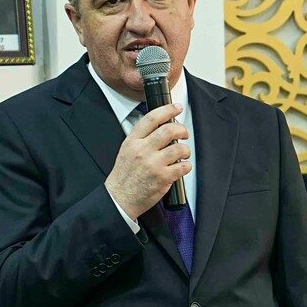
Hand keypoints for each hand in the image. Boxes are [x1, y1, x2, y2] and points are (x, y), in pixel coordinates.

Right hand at [105, 101, 190, 217]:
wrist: (120, 198)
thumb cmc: (124, 176)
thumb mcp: (126, 151)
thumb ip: (141, 139)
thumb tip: (161, 127)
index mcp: (132, 141)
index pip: (151, 118)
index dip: (167, 110)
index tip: (177, 107)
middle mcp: (143, 150)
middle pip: (169, 130)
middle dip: (182, 129)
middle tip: (184, 133)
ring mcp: (154, 164)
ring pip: (179, 148)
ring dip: (186, 149)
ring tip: (183, 153)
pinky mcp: (163, 177)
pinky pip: (183, 166)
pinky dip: (186, 165)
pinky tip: (182, 167)